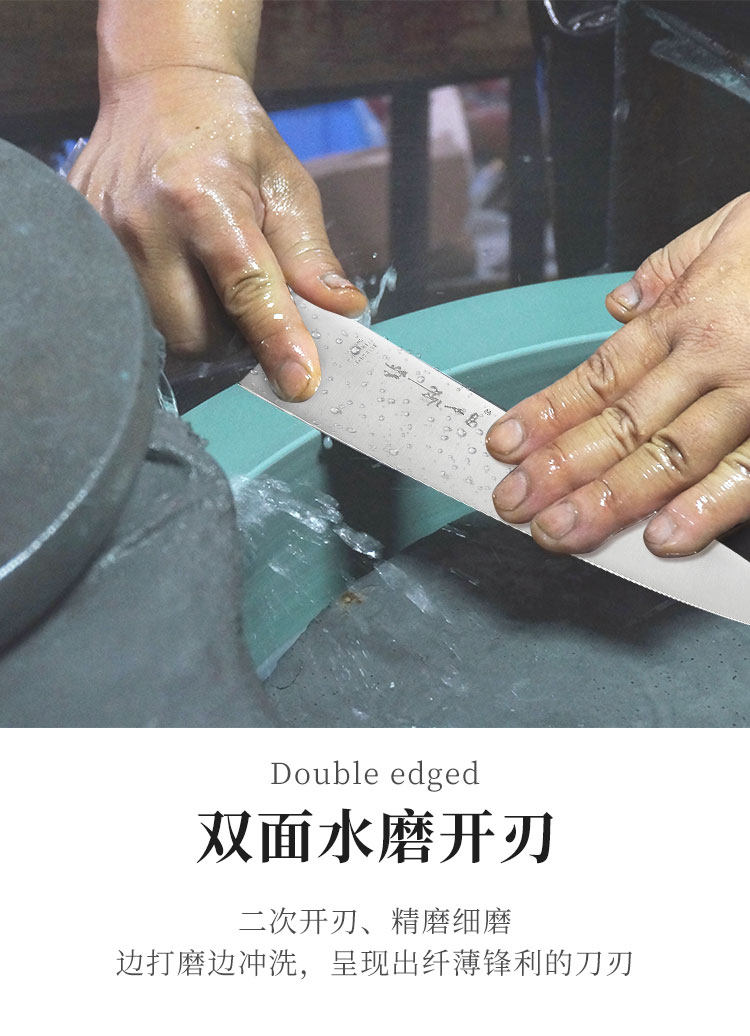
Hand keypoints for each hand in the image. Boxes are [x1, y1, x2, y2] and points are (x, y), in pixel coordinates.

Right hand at [69, 67, 365, 400]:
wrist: (160, 91)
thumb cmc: (233, 140)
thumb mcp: (287, 186)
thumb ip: (310, 255)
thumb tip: (341, 312)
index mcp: (202, 199)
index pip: (246, 292)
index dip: (276, 340)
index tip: (300, 384)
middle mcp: (142, 224)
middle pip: (194, 333)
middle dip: (231, 339)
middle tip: (249, 307)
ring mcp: (101, 238)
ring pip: (158, 335)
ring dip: (196, 331)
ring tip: (211, 289)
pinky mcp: (82, 245)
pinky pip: (129, 314)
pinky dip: (162, 315)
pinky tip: (177, 282)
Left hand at [487, 192, 749, 556]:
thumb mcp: (727, 231)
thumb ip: (668, 269)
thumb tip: (620, 305)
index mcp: (686, 316)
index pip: (599, 377)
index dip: (547, 415)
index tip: (505, 446)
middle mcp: (710, 358)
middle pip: (622, 424)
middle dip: (562, 469)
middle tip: (515, 504)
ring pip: (671, 455)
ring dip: (613, 498)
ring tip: (564, 531)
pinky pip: (749, 471)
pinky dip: (708, 508)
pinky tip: (665, 538)